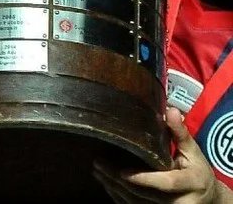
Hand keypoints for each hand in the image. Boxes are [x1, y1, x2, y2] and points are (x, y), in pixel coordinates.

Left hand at [93, 108, 231, 202]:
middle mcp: (179, 201)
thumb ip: (180, 133)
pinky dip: (120, 198)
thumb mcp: (194, 151)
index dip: (144, 179)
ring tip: (97, 171)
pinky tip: (106, 184)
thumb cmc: (198, 171)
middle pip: (146, 195)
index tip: (123, 172)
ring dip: (115, 189)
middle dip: (119, 181)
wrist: (208, 199)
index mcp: (190, 183)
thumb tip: (171, 110)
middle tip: (98, 164)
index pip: (166, 183)